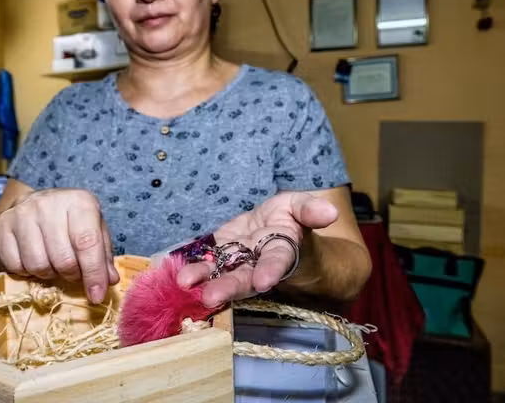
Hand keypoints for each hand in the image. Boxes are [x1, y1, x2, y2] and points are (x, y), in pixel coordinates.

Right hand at [0, 188, 118, 302]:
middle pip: (62, 259)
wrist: (39, 202)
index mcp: (79, 201)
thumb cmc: (72, 220)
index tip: (96, 295)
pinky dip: (28, 272)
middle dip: (72, 275)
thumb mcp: (95, 230)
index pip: (87, 242)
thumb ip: (103, 255)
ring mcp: (23, 213)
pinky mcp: (3, 225)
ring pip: (37, 265)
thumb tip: (108, 281)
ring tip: (55, 264)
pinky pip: (15, 266)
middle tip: (73, 272)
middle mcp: (49, 203)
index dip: (93, 274)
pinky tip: (37, 259)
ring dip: (50, 274)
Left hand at [177, 192, 338, 306]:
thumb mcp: (301, 207)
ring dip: (204, 279)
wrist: (274, 230)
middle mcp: (257, 264)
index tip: (264, 281)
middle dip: (228, 287)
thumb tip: (330, 211)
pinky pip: (203, 263)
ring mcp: (235, 262)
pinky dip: (190, 266)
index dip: (271, 271)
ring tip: (186, 282)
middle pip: (244, 278)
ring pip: (220, 274)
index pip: (277, 263)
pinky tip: (174, 268)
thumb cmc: (292, 220)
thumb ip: (310, 209)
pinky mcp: (217, 255)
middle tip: (211, 296)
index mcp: (281, 252)